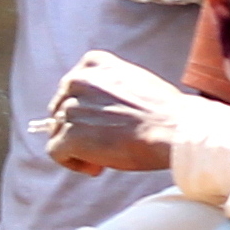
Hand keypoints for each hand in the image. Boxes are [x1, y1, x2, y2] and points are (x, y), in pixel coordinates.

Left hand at [43, 51, 187, 174]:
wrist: (173, 130)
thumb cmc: (163, 111)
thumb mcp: (134, 80)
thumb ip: (109, 86)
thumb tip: (96, 109)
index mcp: (93, 63)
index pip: (71, 87)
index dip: (83, 109)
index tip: (100, 123)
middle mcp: (77, 81)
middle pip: (61, 109)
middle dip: (78, 127)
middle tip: (104, 143)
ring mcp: (71, 108)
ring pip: (58, 131)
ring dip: (78, 147)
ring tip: (103, 158)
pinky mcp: (70, 136)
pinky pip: (56, 152)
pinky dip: (72, 162)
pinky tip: (96, 167)